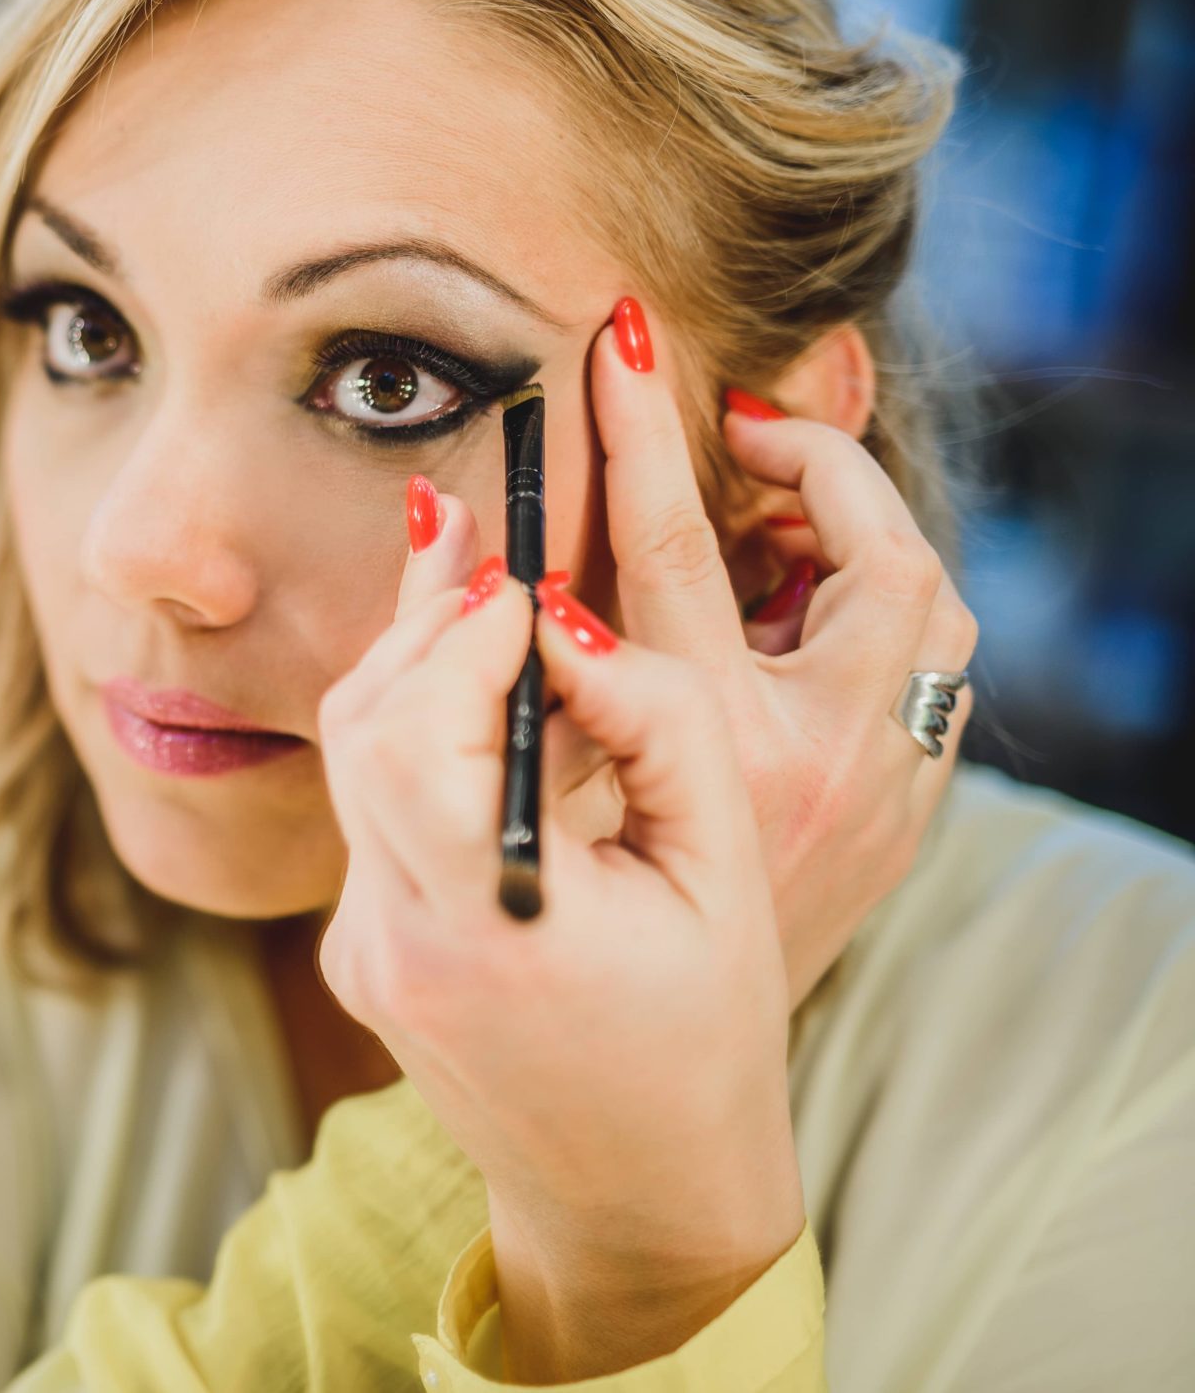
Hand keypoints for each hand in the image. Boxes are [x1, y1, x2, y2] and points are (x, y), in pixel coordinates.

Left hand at [317, 557, 799, 1381]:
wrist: (635, 1197)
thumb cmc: (709, 1036)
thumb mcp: (722, 873)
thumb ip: (652, 725)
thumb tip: (564, 616)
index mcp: (490, 927)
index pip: (418, 736)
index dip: (462, 635)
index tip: (524, 572)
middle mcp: (394, 941)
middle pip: (359, 731)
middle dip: (423, 626)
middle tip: (482, 538)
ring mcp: (360, 951)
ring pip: (350, 761)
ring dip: (413, 666)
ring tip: (475, 578)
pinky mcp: (356, 952)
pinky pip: (368, 810)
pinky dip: (416, 734)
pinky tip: (476, 689)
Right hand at [561, 302, 979, 1002]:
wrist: (664, 1091)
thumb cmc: (574, 923)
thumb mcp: (542, 782)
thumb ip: (539, 667)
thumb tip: (512, 559)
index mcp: (716, 747)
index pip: (678, 542)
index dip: (642, 430)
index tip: (621, 343)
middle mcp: (827, 761)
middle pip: (871, 554)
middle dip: (812, 465)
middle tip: (736, 430)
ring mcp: (891, 786)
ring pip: (923, 604)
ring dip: (846, 537)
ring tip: (760, 523)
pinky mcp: (909, 806)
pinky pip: (917, 663)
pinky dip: (857, 610)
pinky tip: (782, 614)